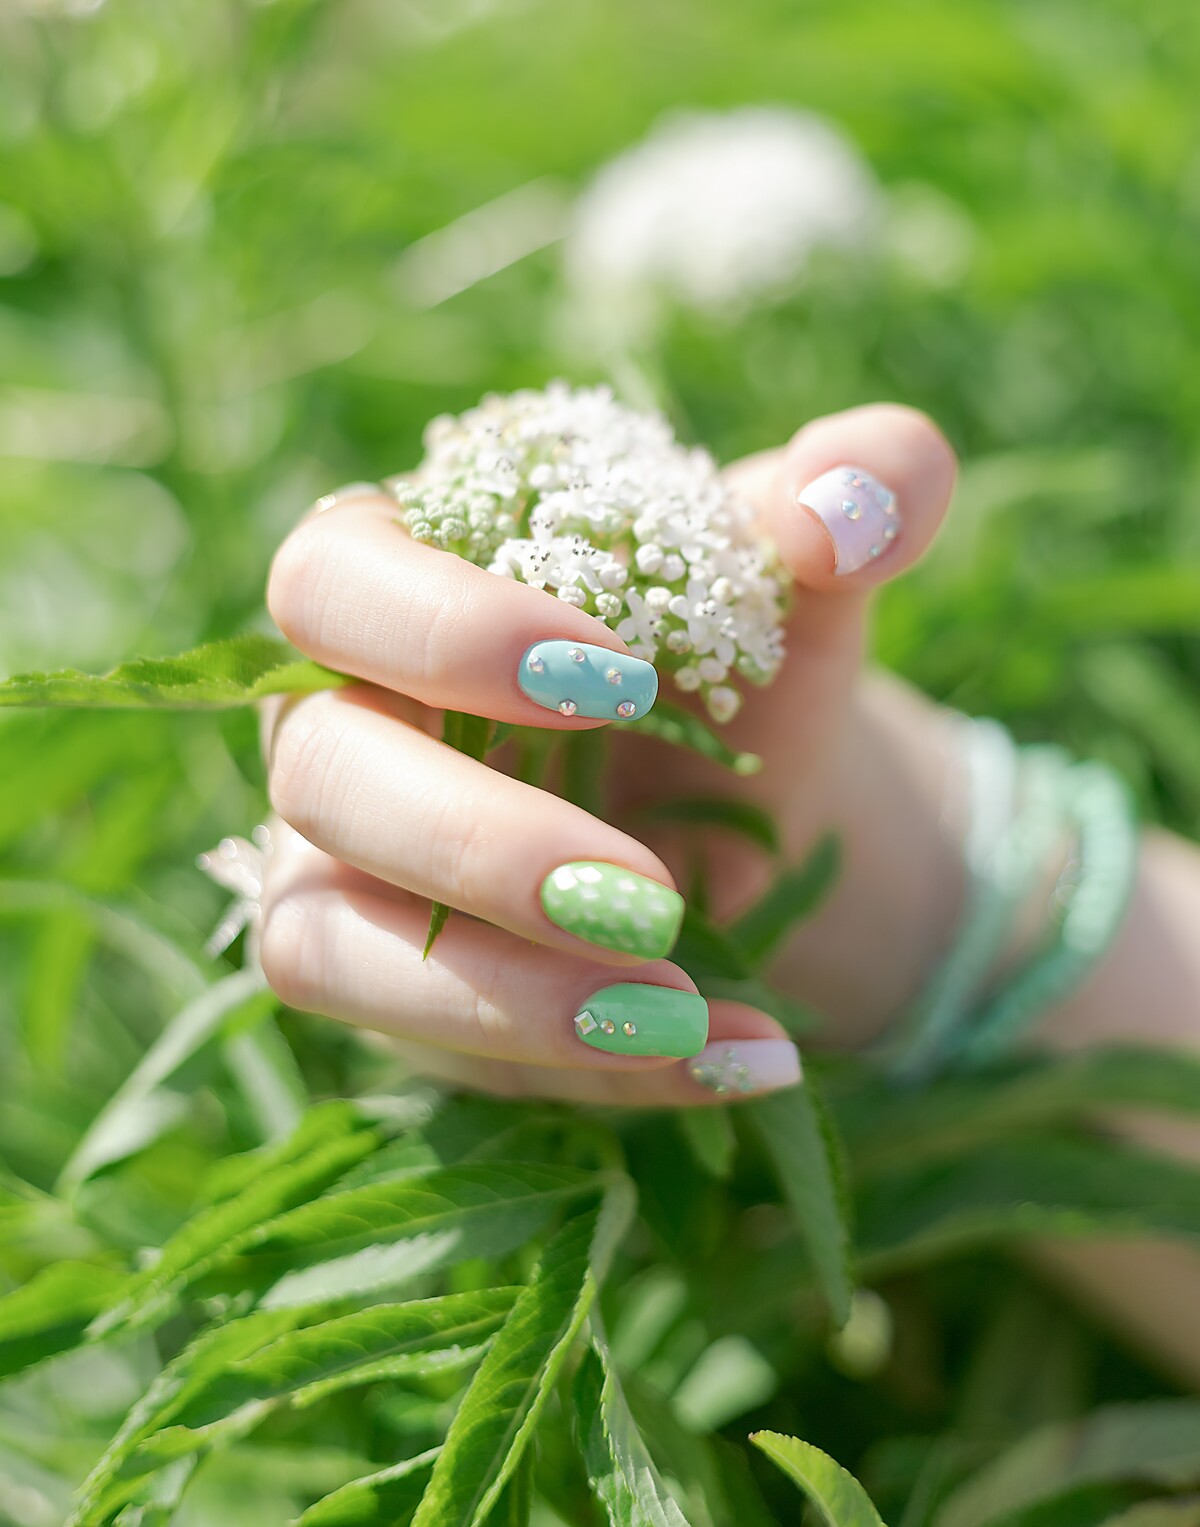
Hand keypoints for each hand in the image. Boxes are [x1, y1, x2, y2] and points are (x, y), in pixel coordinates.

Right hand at [259, 404, 956, 1102]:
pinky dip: (579, 1061)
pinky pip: (428, 1042)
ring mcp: (341, 868)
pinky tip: (728, 1053)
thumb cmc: (734, 662)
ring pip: (319, 941)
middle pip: (320, 774)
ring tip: (679, 1007)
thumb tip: (858, 494)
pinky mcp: (389, 987)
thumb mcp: (803, 580)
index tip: (614, 681)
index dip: (441, 630)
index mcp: (402, 580)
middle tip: (649, 891)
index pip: (333, 582)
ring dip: (500, 992)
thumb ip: (857, 498)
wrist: (749, 806)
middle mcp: (341, 723)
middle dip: (479, 841)